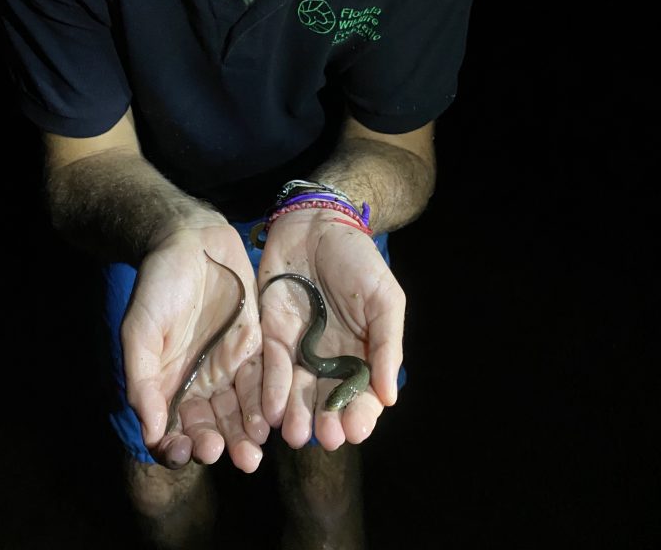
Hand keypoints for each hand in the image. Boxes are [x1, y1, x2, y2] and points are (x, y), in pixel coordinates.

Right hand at [121, 222, 267, 470]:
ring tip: (253, 447)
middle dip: (220, 443)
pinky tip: (271, 417)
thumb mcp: (139, 331)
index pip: (172, 429)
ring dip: (245, 433)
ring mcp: (229, 365)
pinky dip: (266, 402)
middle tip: (229, 454)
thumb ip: (143, 381)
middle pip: (211, 427)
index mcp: (167, 384)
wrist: (191, 241)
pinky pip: (263, 381)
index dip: (178, 446)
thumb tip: (150, 432)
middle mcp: (200, 382)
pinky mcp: (256, 346)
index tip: (186, 450)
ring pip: (240, 412)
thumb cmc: (157, 285)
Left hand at [258, 210, 404, 449]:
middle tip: (326, 436)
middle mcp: (330, 359)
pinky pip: (272, 369)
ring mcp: (300, 350)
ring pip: (297, 393)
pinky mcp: (271, 336)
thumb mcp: (385, 299)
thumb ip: (387, 345)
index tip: (355, 430)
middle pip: (328, 401)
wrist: (316, 225)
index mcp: (362, 353)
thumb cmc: (357, 260)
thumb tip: (390, 396)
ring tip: (296, 434)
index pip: (363, 395)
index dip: (360, 415)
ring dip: (297, 416)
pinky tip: (273, 409)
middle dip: (327, 422)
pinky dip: (272, 390)